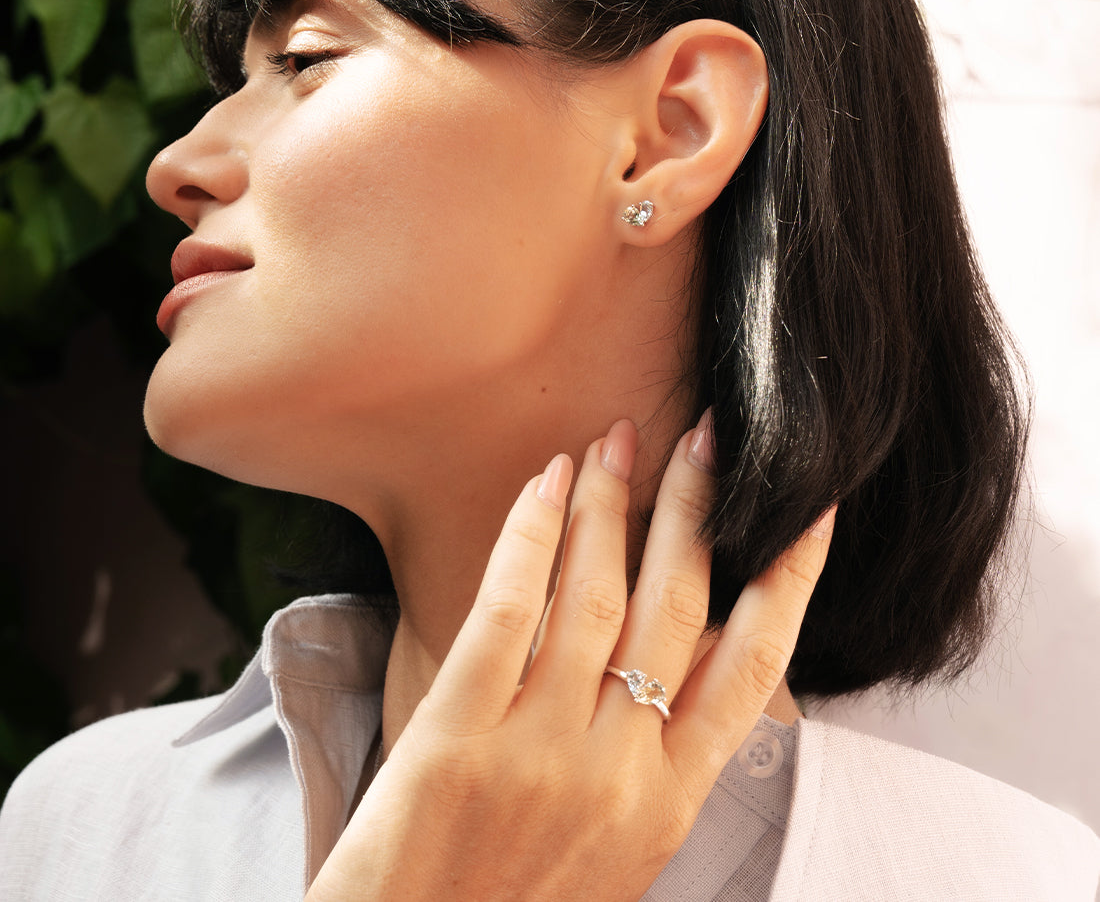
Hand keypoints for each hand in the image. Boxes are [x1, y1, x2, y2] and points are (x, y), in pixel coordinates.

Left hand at [307, 414, 832, 901]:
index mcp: (671, 801)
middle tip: (705, 435)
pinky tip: (547, 480)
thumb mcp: (624, 843)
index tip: (810, 508)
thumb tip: (692, 642)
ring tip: (622, 439)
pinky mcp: (459, 734)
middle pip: (678, 604)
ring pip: (597, 594)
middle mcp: (620, 770)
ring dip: (614, 503)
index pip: (754, 665)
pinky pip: (508, 608)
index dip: (790, 577)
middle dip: (697, 507)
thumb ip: (661, 749)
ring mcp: (540, 750)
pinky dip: (533, 534)